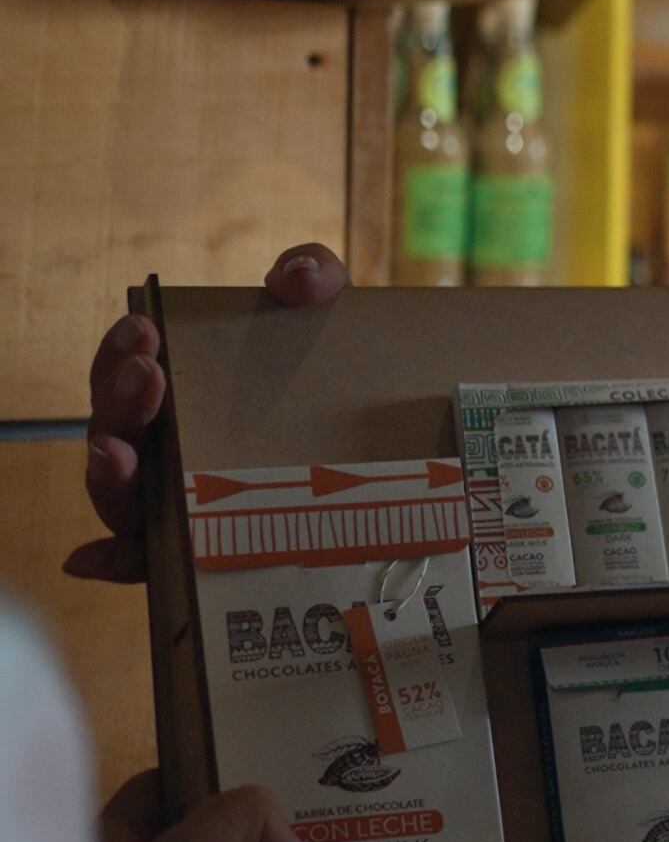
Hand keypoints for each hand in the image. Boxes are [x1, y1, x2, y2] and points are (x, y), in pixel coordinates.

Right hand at [70, 243, 345, 584]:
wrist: (402, 431)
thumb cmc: (339, 372)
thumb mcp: (332, 317)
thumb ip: (314, 275)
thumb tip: (291, 279)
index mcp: (181, 391)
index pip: (127, 371)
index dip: (122, 352)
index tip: (144, 329)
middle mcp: (167, 447)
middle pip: (116, 431)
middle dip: (120, 402)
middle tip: (148, 375)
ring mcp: (181, 502)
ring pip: (124, 496)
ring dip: (111, 474)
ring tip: (119, 453)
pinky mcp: (205, 552)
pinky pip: (149, 565)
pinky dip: (116, 561)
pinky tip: (93, 561)